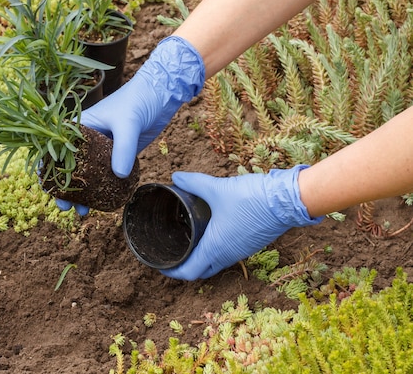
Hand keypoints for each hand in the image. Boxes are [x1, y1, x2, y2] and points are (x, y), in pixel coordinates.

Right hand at [55, 36, 204, 213]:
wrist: (162, 94)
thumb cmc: (139, 100)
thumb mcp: (128, 122)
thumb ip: (122, 148)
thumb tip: (119, 175)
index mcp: (81, 126)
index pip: (58, 149)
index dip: (49, 170)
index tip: (49, 189)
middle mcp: (88, 139)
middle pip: (70, 168)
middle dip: (65, 190)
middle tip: (66, 208)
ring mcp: (104, 148)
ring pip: (89, 175)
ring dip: (84, 194)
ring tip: (83, 213)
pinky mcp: (119, 154)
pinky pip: (108, 175)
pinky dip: (104, 189)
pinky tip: (105, 203)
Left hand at [160, 165, 322, 279]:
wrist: (286, 200)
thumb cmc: (251, 198)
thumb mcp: (217, 188)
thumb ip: (194, 182)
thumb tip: (176, 176)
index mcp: (214, 247)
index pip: (189, 271)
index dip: (172, 271)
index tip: (161, 264)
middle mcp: (227, 255)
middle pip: (201, 271)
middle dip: (185, 267)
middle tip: (172, 254)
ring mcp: (240, 251)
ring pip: (216, 264)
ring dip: (201, 260)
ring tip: (188, 244)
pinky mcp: (250, 244)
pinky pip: (228, 256)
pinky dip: (215, 252)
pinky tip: (211, 235)